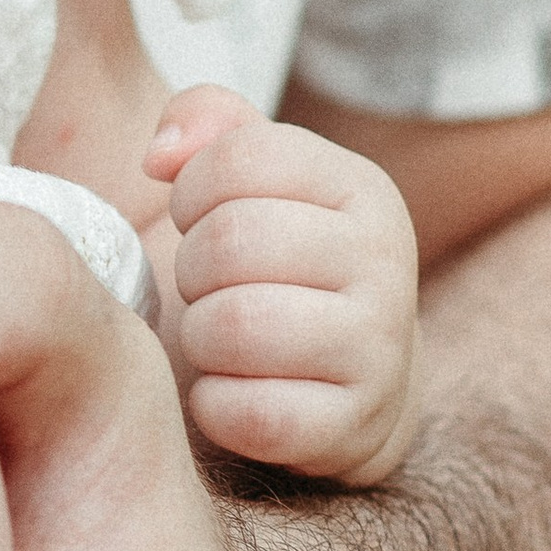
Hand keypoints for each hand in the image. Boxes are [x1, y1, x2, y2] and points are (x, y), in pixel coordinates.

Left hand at [145, 84, 417, 483]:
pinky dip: (213, 405)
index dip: (189, 192)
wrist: (345, 388)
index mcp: (362, 188)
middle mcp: (388, 262)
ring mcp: (380, 349)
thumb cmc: (271, 268)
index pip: (235, 158)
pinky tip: (233, 391)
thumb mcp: (247, 180)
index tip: (200, 218)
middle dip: (192, 268)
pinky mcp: (353, 428)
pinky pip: (243, 412)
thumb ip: (204, 121)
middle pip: (229, 241)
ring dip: (198, 337)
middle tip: (210, 287)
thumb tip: (162, 152)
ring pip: (231, 327)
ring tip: (220, 337)